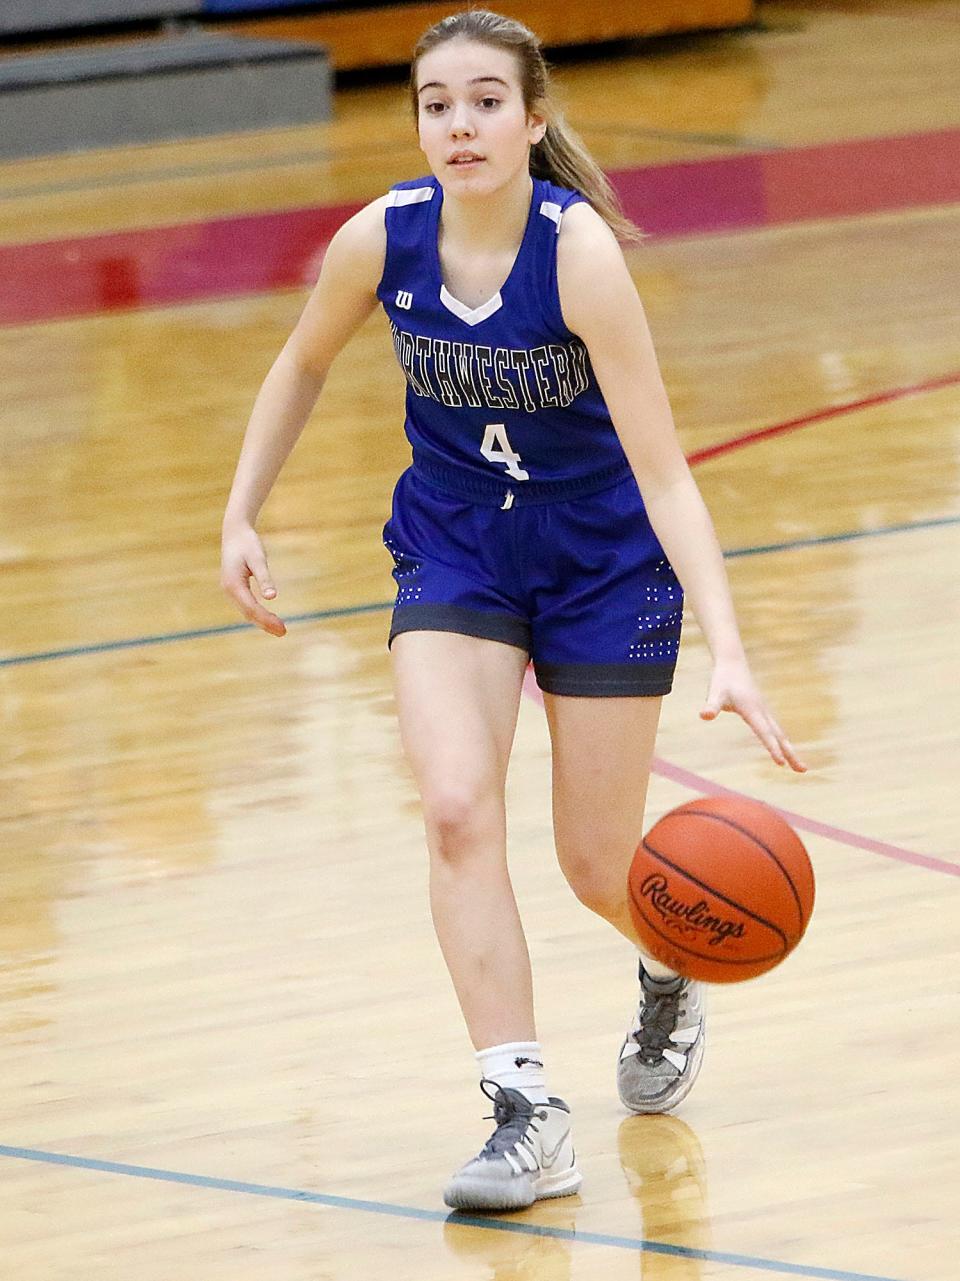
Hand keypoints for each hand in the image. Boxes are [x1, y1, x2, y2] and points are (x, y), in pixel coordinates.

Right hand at [220, 522, 286, 636]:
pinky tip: (269, 617)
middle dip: (265, 624)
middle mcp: (229, 590)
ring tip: (279, 629)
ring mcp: (230, 590)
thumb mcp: (258, 559)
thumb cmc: (248, 543)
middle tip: (283, 632)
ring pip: (246, 611)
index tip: (282, 628)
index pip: (251, 609)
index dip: (266, 619)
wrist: (235, 532)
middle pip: (248, 614)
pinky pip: (246, 606)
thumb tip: (272, 597)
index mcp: (233, 585)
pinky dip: (258, 614)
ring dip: (262, 621)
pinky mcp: (234, 588)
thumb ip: (264, 577)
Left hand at [701, 658, 805, 771]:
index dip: (772, 748)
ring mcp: (765, 712)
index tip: (780, 763)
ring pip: (780, 734)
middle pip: (779, 736)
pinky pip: (776, 731)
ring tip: (800, 768)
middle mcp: (763, 712)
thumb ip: (711, 706)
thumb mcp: (714, 693)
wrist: (732, 664)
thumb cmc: (722, 680)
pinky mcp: (763, 712)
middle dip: (791, 754)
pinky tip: (786, 752)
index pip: (764, 733)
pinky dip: (783, 743)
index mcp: (752, 710)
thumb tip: (704, 716)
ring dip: (790, 750)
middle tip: (803, 771)